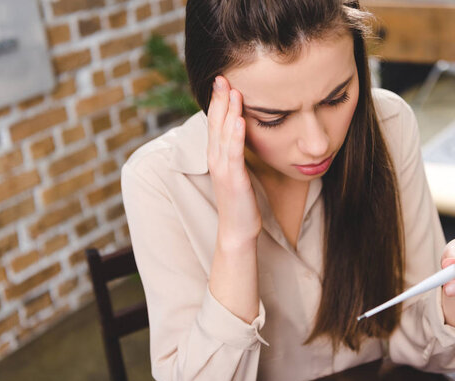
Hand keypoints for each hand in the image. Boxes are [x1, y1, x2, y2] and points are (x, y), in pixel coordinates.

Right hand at [207, 75, 261, 248]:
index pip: (215, 123)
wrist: (237, 229)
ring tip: (231, 90)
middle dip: (219, 99)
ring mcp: (223, 169)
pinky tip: (238, 120)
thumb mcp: (236, 171)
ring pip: (223, 135)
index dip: (217, 102)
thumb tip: (240, 135)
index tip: (222, 80)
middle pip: (215, 124)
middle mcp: (215, 159)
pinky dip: (236, 136)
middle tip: (221, 76)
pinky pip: (234, 154)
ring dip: (227, 111)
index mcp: (216, 156)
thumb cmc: (239, 200)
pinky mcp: (234, 179)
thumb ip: (235, 152)